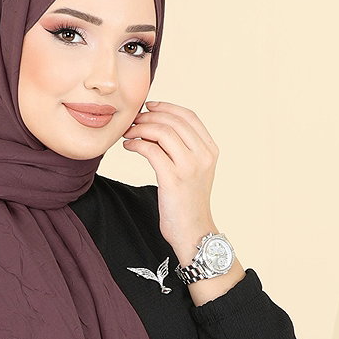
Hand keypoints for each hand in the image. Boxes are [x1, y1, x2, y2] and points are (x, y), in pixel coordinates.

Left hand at [122, 100, 219, 254]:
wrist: (193, 232)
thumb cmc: (187, 204)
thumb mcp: (194, 172)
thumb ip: (184, 150)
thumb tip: (157, 127)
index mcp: (210, 150)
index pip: (189, 116)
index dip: (167, 107)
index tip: (149, 106)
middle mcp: (203, 155)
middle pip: (173, 121)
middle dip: (149, 117)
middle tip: (133, 121)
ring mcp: (190, 167)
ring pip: (162, 132)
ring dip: (141, 129)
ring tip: (129, 134)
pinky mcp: (173, 179)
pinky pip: (151, 150)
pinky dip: (136, 144)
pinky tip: (129, 147)